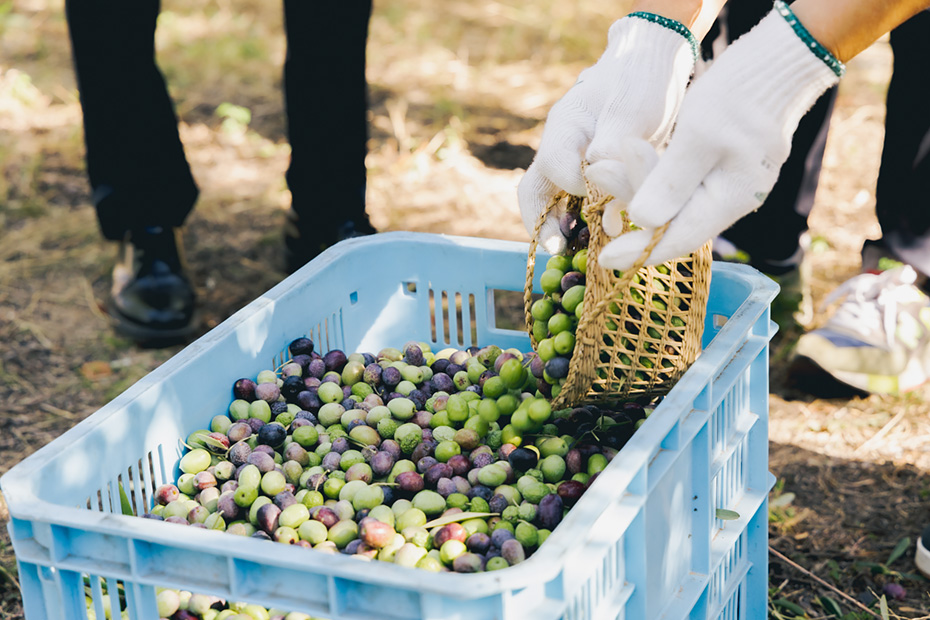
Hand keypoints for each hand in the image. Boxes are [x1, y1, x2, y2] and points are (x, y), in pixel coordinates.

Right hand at [518, 12, 697, 253]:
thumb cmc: (640, 81)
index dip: (576, 186)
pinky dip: (588, 228)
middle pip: (535, 191)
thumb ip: (614, 136)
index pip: (555, 165)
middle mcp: (560, 150)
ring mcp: (572, 167)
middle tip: (558, 248)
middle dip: (542, 223)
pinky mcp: (590, 181)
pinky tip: (608, 241)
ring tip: (580, 253)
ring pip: (553, 205)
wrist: (649, 72)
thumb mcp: (633, 103)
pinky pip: (579, 210)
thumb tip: (596, 171)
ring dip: (564, 231)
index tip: (605, 198)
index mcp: (564, 127)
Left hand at [599, 3, 842, 269]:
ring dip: (636, 182)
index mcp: (729, 200)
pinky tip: (630, 158)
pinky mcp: (721, 165)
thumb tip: (642, 222)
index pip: (678, 239)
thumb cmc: (739, 96)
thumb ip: (671, 183)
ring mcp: (728, 183)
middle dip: (630, 198)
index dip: (639, 252)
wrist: (779, 62)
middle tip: (594, 176)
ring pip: (674, 198)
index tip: (604, 260)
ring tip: (600, 165)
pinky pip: (681, 181)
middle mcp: (730, 199)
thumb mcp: (698, 138)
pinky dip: (653, 173)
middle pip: (672, 217)